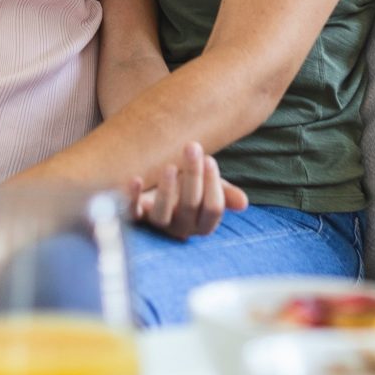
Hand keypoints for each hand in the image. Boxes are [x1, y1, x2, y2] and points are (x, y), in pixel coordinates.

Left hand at [126, 141, 248, 240]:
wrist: (158, 183)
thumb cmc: (188, 185)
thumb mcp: (208, 186)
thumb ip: (225, 192)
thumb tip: (243, 202)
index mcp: (202, 222)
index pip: (212, 209)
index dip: (213, 185)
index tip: (209, 159)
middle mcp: (181, 227)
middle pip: (189, 206)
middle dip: (193, 176)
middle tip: (192, 147)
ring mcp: (157, 224)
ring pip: (162, 215)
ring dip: (166, 190)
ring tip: (170, 167)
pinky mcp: (136, 217)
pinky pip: (131, 213)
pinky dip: (132, 198)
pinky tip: (136, 179)